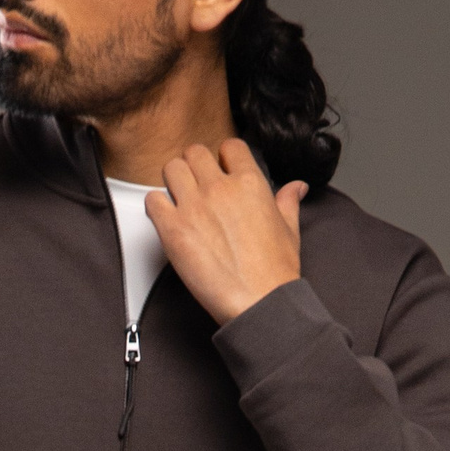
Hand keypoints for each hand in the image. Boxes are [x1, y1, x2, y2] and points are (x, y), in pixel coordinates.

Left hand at [147, 138, 304, 326]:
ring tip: (181, 199)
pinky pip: (153, 200)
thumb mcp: (289, 230)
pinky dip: (156, 206)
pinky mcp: (173, 229)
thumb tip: (296, 187)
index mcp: (250, 183)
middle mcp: (219, 188)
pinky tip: (167, 219)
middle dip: (195, 166)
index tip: (222, 172)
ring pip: (171, 168)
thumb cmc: (274, 273)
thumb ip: (288, 201)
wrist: (258, 303)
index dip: (224, 158)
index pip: (229, 147)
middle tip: (197, 185)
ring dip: (174, 181)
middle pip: (195, 152)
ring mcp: (194, 206)